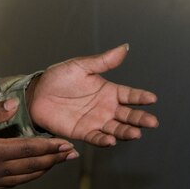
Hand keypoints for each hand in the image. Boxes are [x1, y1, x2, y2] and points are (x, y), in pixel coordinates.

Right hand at [0, 100, 77, 188]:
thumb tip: (15, 104)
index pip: (28, 150)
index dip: (49, 147)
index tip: (66, 143)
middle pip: (31, 167)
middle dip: (54, 160)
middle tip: (72, 154)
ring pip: (24, 178)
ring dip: (44, 171)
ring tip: (58, 163)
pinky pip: (12, 184)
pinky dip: (28, 178)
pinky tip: (34, 173)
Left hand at [28, 44, 157, 146]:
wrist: (37, 93)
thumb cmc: (59, 77)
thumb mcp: (82, 66)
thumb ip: (104, 61)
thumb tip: (124, 47)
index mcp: (109, 91)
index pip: (130, 95)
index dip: (141, 97)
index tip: (152, 99)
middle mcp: (106, 108)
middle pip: (128, 115)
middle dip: (140, 119)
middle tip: (152, 122)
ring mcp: (96, 121)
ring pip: (116, 129)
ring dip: (126, 132)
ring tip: (135, 133)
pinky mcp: (83, 132)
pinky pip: (96, 137)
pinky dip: (104, 140)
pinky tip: (111, 140)